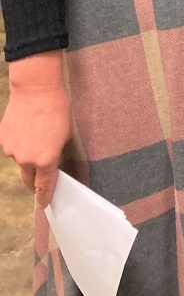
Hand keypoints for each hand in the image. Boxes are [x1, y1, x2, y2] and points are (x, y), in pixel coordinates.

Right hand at [0, 52, 70, 207]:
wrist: (36, 90)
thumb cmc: (57, 109)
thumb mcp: (64, 135)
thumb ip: (55, 154)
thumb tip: (50, 164)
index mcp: (46, 160)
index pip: (44, 187)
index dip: (44, 198)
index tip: (44, 205)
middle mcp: (27, 160)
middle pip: (29, 179)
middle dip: (34, 181)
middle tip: (39, 177)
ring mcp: (12, 151)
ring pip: (20, 161)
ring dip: (26, 156)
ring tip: (35, 136)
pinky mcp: (3, 140)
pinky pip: (12, 148)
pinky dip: (18, 143)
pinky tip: (25, 129)